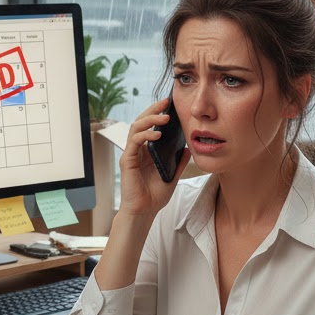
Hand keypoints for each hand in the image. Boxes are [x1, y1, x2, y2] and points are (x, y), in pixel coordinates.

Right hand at [117, 97, 190, 218]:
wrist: (144, 212)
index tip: (170, 106)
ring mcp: (131, 154)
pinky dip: (145, 135)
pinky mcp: (127, 160)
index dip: (158, 114)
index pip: (149, 126)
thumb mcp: (173, 176)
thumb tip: (187, 148)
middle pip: (141, 122)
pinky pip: (134, 142)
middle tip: (165, 102)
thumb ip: (178, 162)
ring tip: (164, 117)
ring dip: (150, 119)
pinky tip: (157, 134)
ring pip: (135, 128)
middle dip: (153, 110)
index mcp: (147, 151)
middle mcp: (137, 150)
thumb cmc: (155, 196)